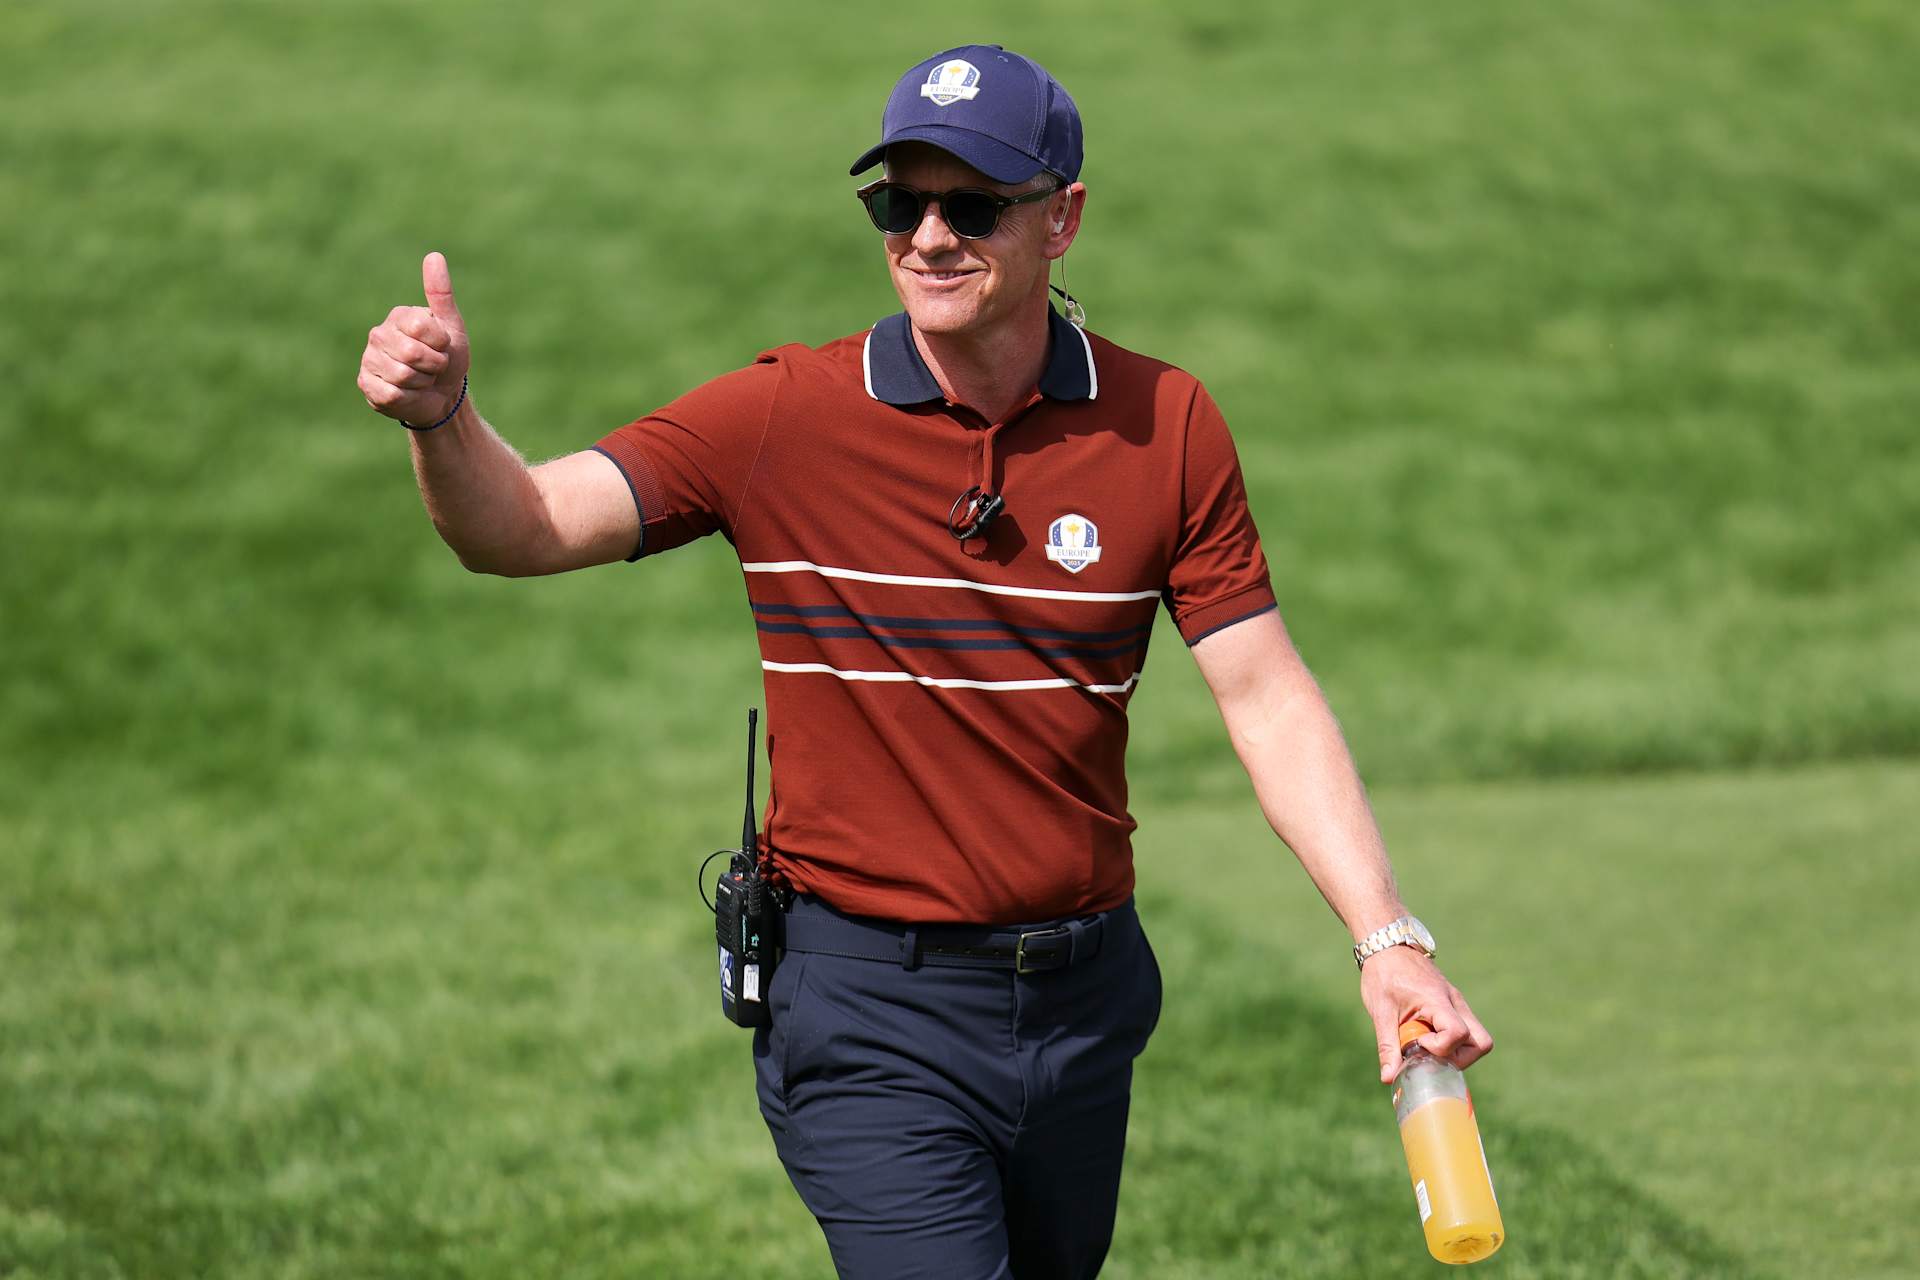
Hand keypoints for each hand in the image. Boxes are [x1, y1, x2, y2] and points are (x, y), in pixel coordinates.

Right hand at [358, 252, 470, 425]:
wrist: (442, 395)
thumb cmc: (447, 358)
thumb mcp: (451, 327)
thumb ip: (441, 294)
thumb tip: (434, 256)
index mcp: (399, 316)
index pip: (421, 327)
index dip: (440, 344)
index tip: (442, 347)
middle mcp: (378, 334)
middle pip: (411, 353)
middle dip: (433, 365)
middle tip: (433, 367)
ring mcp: (369, 359)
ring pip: (402, 375)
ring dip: (422, 383)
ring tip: (421, 380)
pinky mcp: (366, 385)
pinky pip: (391, 394)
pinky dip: (408, 398)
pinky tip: (408, 393)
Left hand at [1360, 945, 1492, 1083]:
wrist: (1388, 945)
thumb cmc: (1383, 974)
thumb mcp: (1380, 1012)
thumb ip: (1387, 1046)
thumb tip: (1389, 1079)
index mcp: (1438, 1000)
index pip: (1459, 1033)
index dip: (1441, 1048)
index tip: (1418, 1043)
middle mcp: (1455, 1002)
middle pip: (1482, 1042)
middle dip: (1460, 1059)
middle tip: (1429, 1053)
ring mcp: (1457, 1003)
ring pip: (1477, 1038)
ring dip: (1455, 1051)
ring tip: (1425, 1043)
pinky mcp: (1453, 1005)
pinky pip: (1465, 1030)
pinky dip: (1450, 1041)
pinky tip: (1425, 1035)